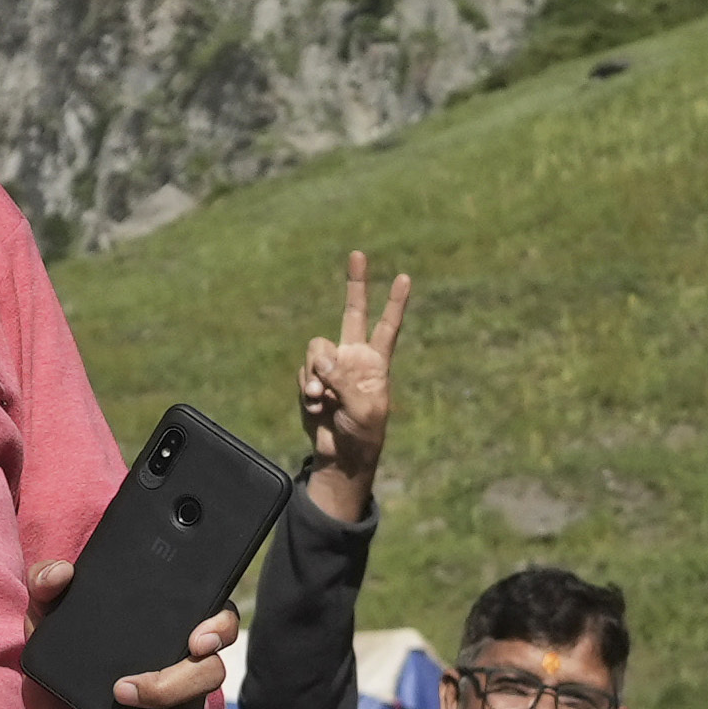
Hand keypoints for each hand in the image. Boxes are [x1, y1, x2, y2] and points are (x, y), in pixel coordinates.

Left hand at [24, 558, 240, 708]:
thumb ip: (46, 589)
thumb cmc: (69, 661)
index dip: (220, 629)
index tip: (198, 639)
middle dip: (167, 687)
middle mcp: (187, 677)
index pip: (219, 624)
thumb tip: (57, 574)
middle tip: (120, 689)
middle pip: (208, 678)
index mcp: (173, 637)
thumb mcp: (51, 623)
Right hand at [298, 253, 411, 524]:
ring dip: (315, 373)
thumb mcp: (362, 408)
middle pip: (353, 313)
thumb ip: (343, 379)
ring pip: (316, 348)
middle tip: (359, 254)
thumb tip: (321, 360)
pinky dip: (306, 387)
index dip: (395, 303)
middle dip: (356, 284)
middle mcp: (354, 357)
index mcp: (376, 363)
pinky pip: (303, 371)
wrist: (340, 455)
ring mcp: (331, 367)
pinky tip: (316, 405)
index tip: (404, 278)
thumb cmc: (362, 433)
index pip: (388, 326)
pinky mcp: (311, 379)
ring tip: (321, 398)